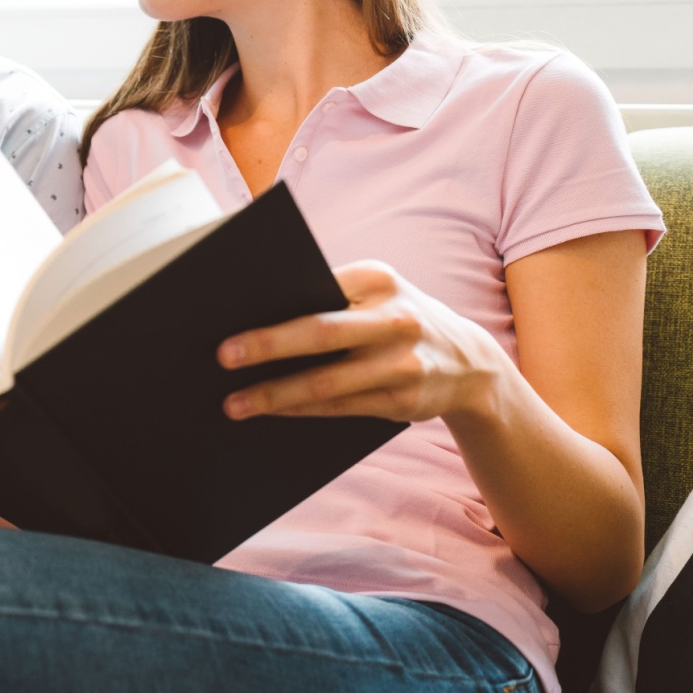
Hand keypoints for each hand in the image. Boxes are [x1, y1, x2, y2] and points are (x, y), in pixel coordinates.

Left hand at [218, 260, 507, 424]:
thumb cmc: (395, 320)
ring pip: (326, 381)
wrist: (470, 363)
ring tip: (234, 403)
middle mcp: (394, 318)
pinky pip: (340, 408)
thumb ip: (331, 298)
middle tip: (222, 356)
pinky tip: (272, 413)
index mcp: (377, 279)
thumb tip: (255, 315)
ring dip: (275, 394)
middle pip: (319, 332)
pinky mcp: (404, 400)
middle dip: (267, 345)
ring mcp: (402, 362)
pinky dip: (301, 411)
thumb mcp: (376, 294)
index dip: (275, 301)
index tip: (228, 308)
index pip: (316, 285)